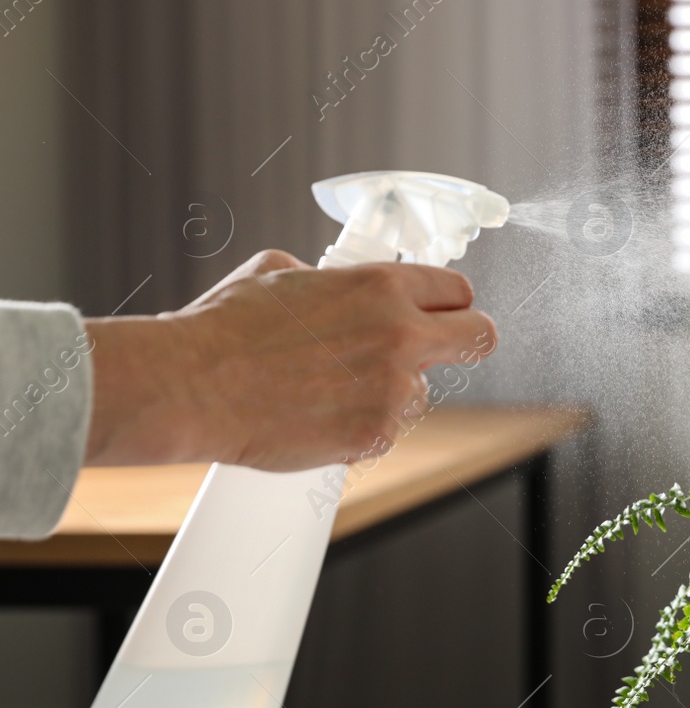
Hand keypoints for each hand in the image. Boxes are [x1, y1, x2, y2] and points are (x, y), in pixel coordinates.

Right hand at [83, 250, 497, 469]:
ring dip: (395, 392)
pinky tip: (320, 415)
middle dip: (464, 342)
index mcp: (381, 287)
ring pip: (423, 393)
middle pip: (480, 338)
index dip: (449, 304)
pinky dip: (362, 427)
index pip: (458, 292)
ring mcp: (392, 390)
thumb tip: (339, 284)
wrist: (192, 386)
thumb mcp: (279, 272)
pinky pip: (386, 431)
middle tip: (437, 350)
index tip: (440, 314)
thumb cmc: (225, 328)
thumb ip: (332, 279)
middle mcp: (399, 336)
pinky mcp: (373, 436)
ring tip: (335, 388)